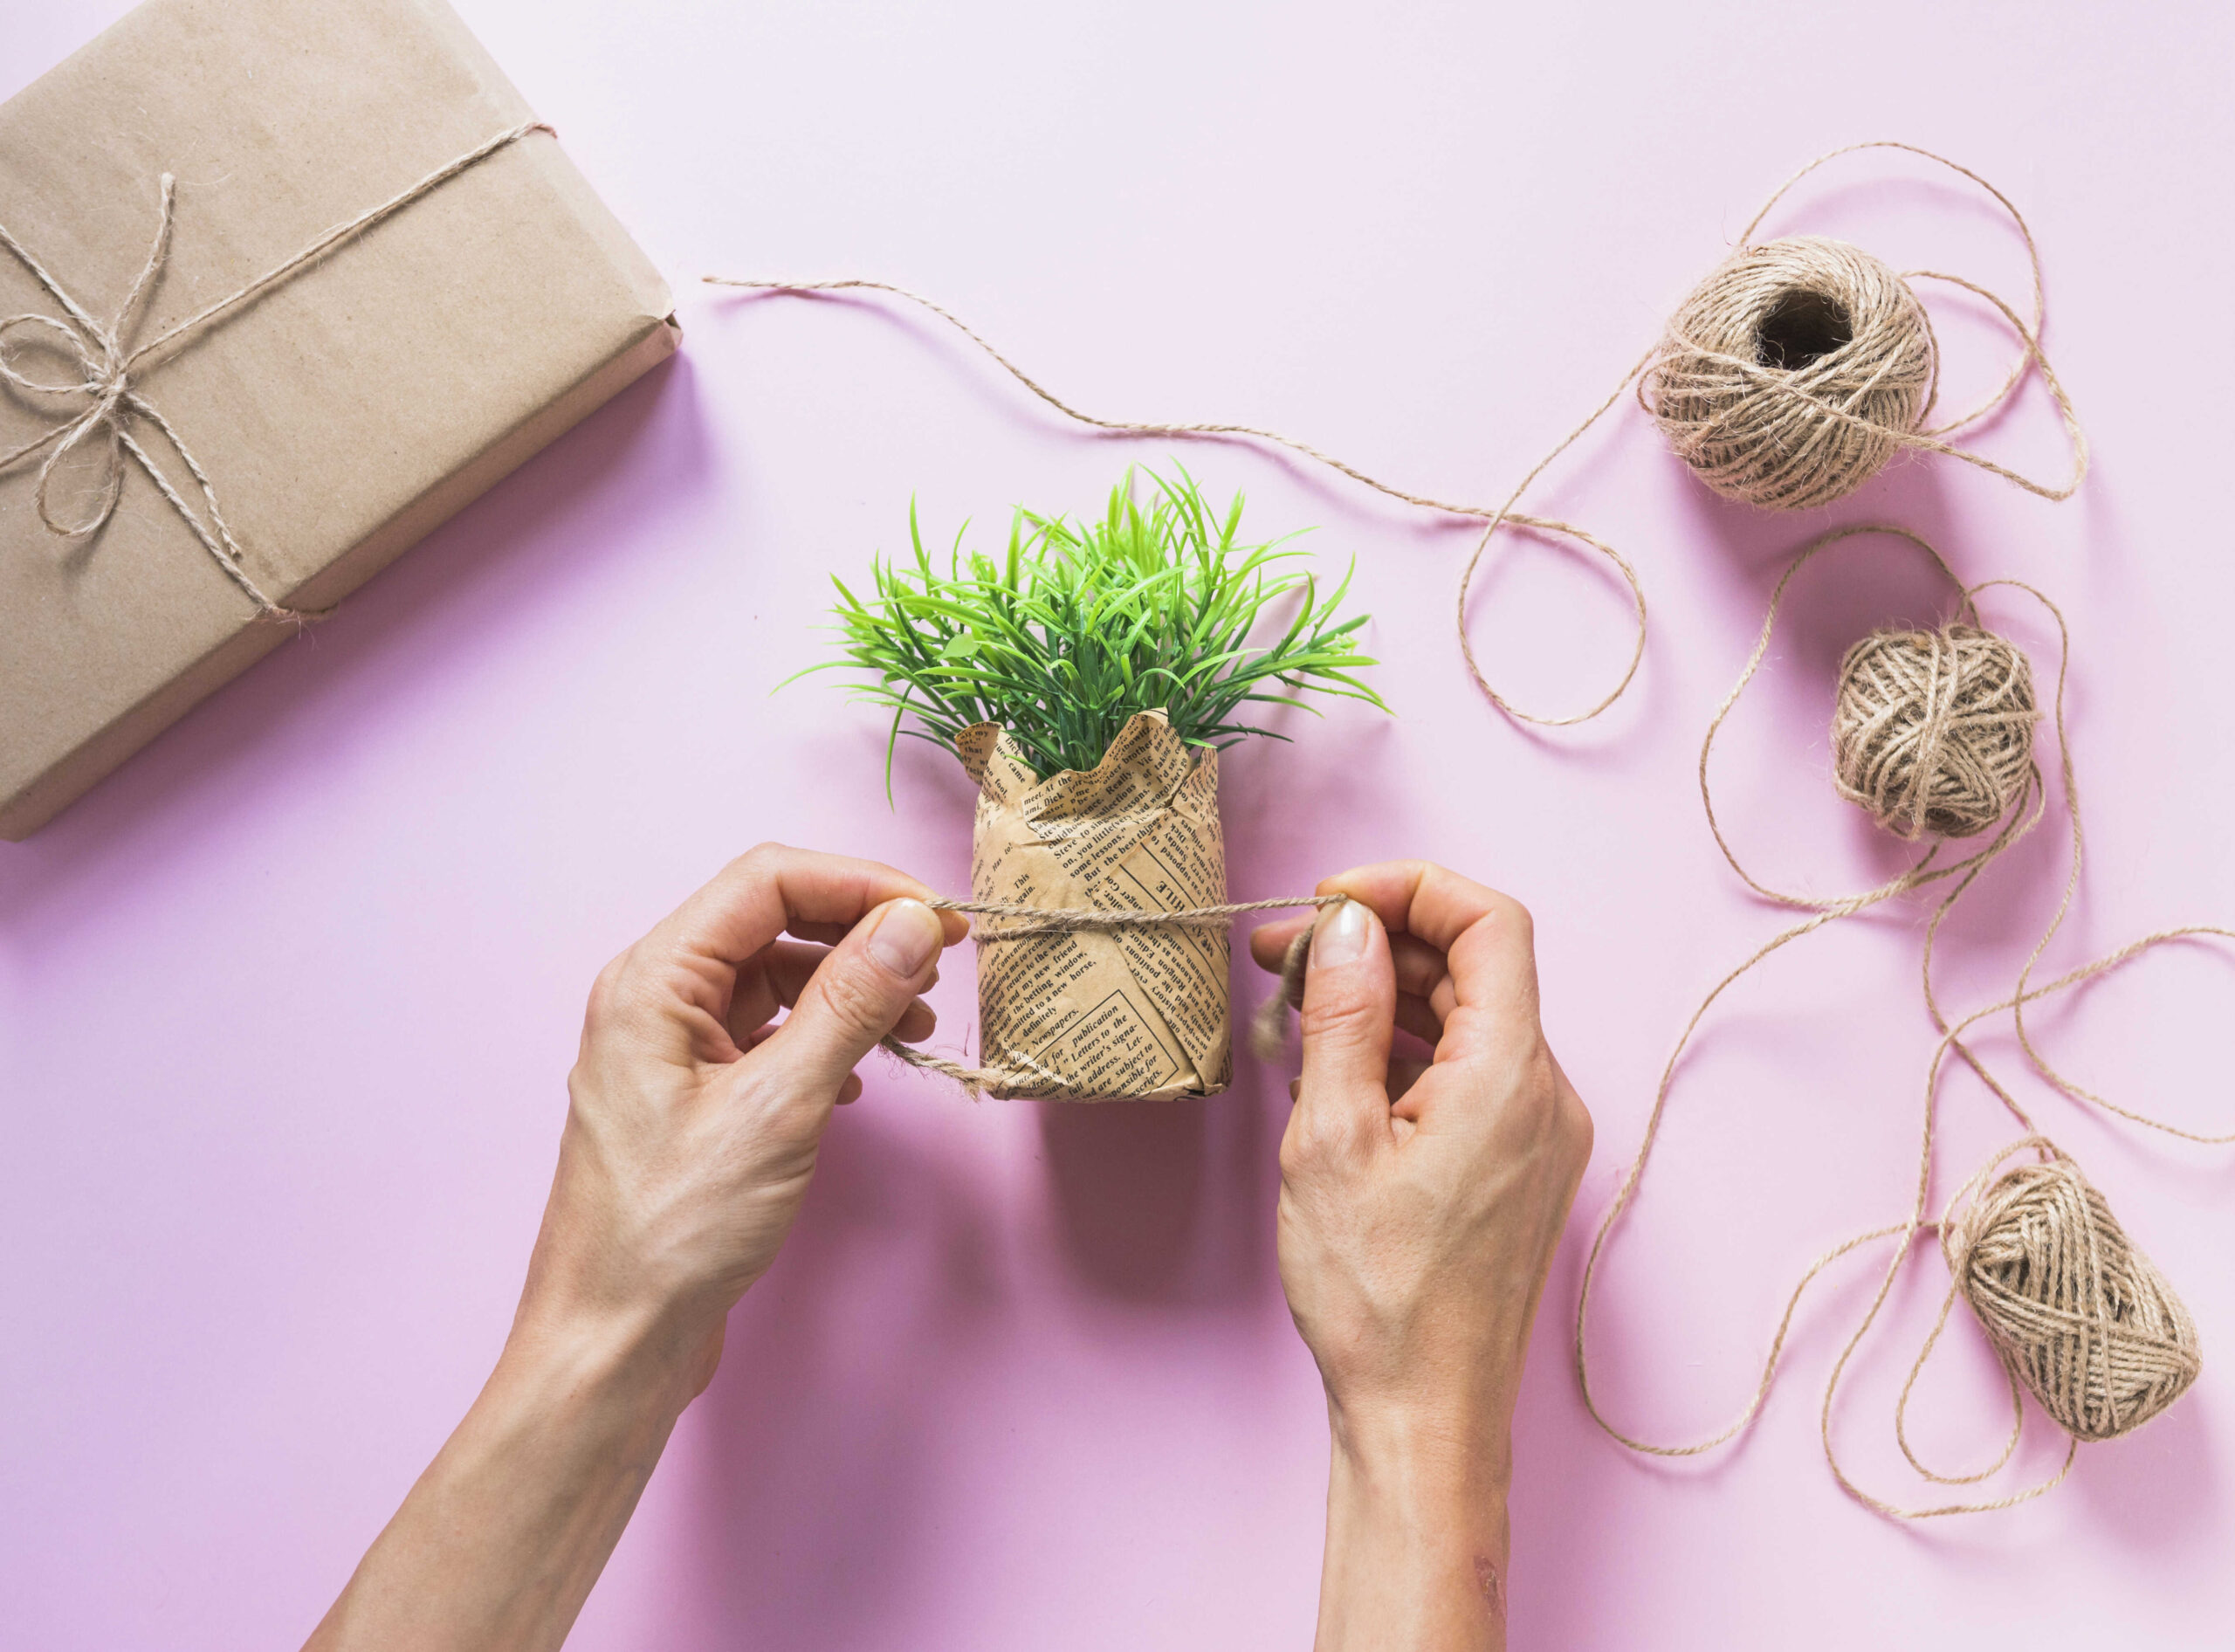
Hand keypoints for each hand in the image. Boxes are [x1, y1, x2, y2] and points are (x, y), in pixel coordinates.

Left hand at [306, 845, 964, 1651]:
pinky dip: (827, 1037)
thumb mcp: (779, 1108)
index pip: (769, 880)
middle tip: (943, 961)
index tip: (938, 917)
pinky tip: (864, 1075)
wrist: (614, 1343)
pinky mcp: (693, 1096)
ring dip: (852, 987)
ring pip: (776, 978)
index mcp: (654, 981)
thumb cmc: (672, 1234)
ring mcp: (671, 1049)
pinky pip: (769, 1033)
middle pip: (774, 919)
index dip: (861, 885)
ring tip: (916, 1024)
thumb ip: (849, 1005)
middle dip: (862, 932)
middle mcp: (655, 1000)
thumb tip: (912, 923)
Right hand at [1250, 862, 1591, 1651]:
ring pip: (1470, 1020)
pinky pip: (1470, 1075)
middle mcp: (1546, 1095)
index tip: (1329, 902)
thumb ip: (1343, 1016)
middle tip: (1281, 955)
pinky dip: (1406, 1052)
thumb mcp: (1331, 1140)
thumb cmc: (1377, 1299)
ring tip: (1293, 1013)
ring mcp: (1540, 1136)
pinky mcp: (1520, 1170)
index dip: (1409, 888)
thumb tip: (1346, 924)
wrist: (1426, 1421)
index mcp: (1511, 1076)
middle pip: (1476, 966)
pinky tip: (1336, 1071)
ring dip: (1386, 997)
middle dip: (1378, 941)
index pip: (1490, 922)